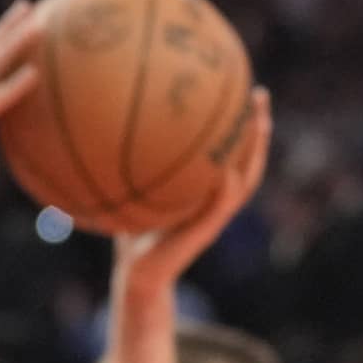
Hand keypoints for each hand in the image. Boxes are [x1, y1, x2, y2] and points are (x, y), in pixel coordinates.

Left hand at [118, 87, 271, 290]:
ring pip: (243, 183)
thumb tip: (102, 120)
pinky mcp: (202, 235)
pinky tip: (226, 173)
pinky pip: (218, 211)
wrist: (136, 273)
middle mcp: (214, 199)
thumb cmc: (132, 230)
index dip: (239, 124)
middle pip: (247, 160)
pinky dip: (225, 192)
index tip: (241, 89)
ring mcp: (212, 217)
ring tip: (257, 126)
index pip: (230, 152)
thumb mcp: (130, 189)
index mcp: (203, 189)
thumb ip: (126, 161)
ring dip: (253, 155)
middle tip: (259, 95)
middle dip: (256, 129)